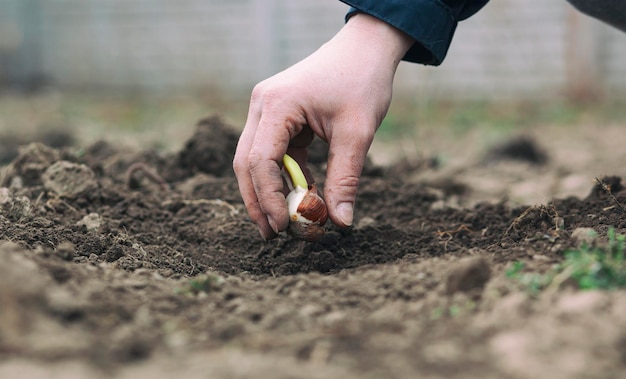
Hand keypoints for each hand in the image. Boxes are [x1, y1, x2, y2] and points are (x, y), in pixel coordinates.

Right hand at [233, 13, 413, 239]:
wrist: (365, 48)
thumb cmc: (362, 82)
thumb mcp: (357, 133)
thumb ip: (345, 179)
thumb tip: (340, 223)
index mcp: (277, 104)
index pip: (260, 161)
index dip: (268, 199)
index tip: (283, 228)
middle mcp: (262, 105)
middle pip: (247, 163)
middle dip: (259, 201)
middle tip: (273, 234)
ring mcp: (266, 110)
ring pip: (256, 160)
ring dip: (270, 191)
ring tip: (286, 223)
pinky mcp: (277, 116)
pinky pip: (274, 153)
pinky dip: (285, 177)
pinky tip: (302, 197)